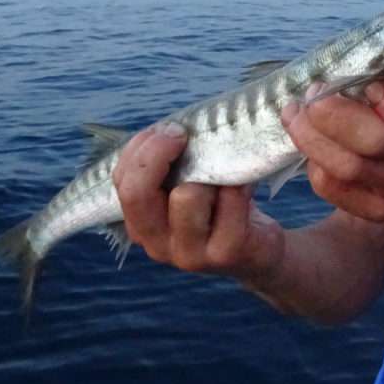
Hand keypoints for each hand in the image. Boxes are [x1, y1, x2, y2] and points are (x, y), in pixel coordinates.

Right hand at [112, 123, 283, 279]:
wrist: (260, 250)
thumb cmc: (219, 205)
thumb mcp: (187, 185)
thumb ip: (169, 164)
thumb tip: (169, 130)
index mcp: (141, 224)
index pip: (123, 182)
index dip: (141, 149)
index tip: (170, 130)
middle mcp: (157, 244)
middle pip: (138, 193)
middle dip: (158, 153)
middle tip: (183, 137)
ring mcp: (190, 254)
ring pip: (186, 195)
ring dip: (208, 172)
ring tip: (223, 174)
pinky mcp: (225, 253)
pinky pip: (229, 200)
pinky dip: (240, 183)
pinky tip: (246, 185)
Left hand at [280, 81, 383, 221]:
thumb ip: (377, 80)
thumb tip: (335, 79)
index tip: (370, 87)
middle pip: (376, 141)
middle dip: (333, 115)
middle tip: (312, 94)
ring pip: (348, 167)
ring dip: (310, 136)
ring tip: (294, 114)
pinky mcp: (377, 209)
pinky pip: (331, 185)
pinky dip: (312, 162)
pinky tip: (309, 145)